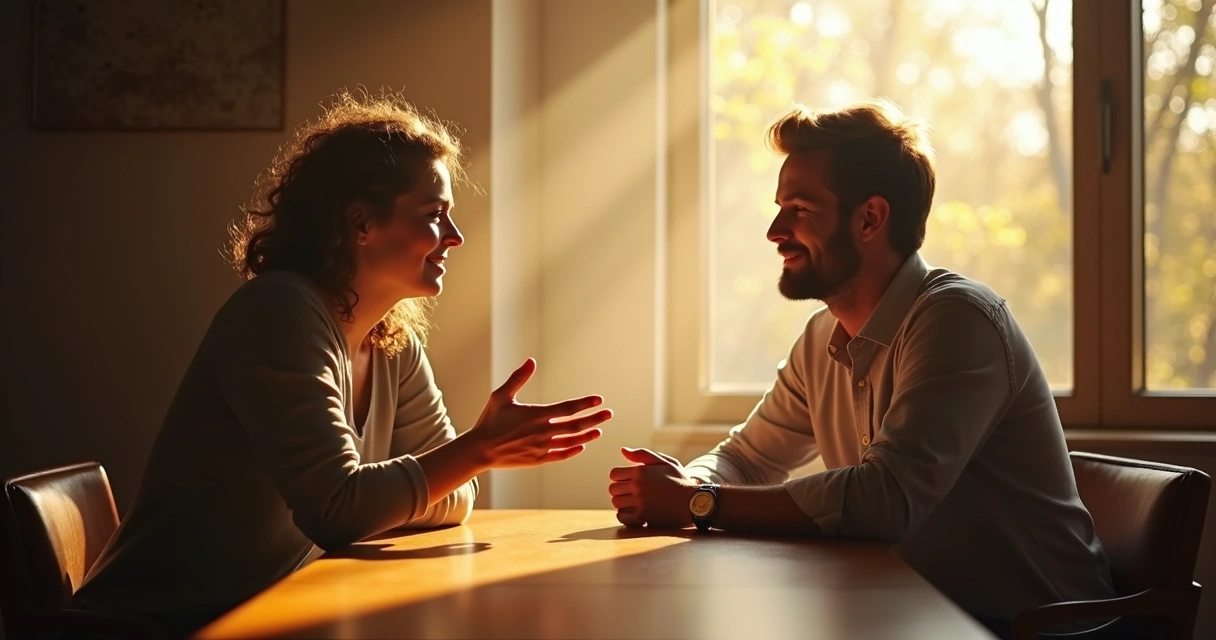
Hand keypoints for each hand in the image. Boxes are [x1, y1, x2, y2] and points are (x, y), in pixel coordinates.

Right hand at [468, 358, 611, 467]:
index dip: (585, 404)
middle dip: (594, 419)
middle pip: (575, 426)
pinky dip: (573, 451)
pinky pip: (560, 456)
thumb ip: (517, 378)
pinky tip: (581, 446)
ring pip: (571, 442)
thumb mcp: (501, 396)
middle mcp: (542, 433)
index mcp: (536, 415)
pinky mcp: (538, 460)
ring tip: (599, 431)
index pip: (568, 408)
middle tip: (609, 414)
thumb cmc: (489, 420)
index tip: (598, 400)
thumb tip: (530, 361)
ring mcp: (541, 448)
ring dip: (587, 436)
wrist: (479, 450)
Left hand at [608, 447, 697, 527]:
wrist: (695, 501)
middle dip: (620, 490)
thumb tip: (622, 450)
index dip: (620, 477)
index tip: (629, 481)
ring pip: (616, 503)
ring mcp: (640, 502)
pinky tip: (635, 513)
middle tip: (632, 493)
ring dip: (623, 503)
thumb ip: (642, 455)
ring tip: (634, 502)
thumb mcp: (665, 462)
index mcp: (641, 471)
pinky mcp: (643, 517)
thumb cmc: (680, 480)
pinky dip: (625, 516)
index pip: (614, 474)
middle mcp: (638, 486)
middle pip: (613, 489)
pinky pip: (622, 517)